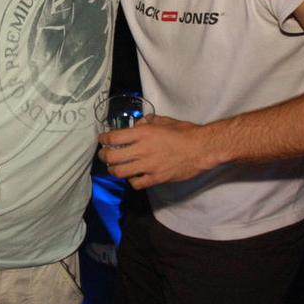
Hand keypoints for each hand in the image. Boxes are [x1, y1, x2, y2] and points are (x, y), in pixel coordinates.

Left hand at [97, 116, 211, 188]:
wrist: (201, 148)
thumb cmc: (184, 132)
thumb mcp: (163, 120)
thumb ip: (147, 121)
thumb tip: (137, 125)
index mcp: (143, 133)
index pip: (113, 137)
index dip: (103, 139)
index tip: (102, 140)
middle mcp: (141, 150)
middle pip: (111, 157)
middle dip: (104, 156)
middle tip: (104, 155)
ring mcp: (148, 166)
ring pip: (120, 172)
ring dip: (114, 169)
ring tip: (115, 167)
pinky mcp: (155, 178)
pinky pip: (136, 183)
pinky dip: (131, 180)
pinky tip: (134, 176)